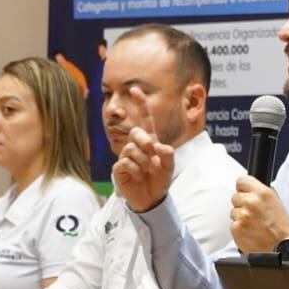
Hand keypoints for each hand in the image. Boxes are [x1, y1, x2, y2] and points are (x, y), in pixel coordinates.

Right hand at [111, 87, 173, 212]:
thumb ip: (168, 155)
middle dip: (145, 141)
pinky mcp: (119, 168)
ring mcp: (126, 156)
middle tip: (152, 154)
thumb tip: (159, 146)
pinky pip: (125, 163)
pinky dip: (135, 171)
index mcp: (150, 141)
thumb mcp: (169, 167)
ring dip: (143, 162)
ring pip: (131, 149)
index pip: (145, 120)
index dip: (140, 105)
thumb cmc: (159, 180)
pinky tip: (137, 177)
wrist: (151, 199)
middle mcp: (136, 146)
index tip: (135, 90)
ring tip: (146, 172)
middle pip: (136, 132)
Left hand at [229, 175, 288, 252]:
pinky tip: (249, 232)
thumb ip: (264, 193)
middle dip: (242, 204)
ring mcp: (242, 216)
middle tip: (252, 213)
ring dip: (240, 217)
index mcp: (263, 193)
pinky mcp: (236, 228)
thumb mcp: (277, 203)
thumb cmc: (281, 227)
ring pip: (233, 211)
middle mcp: (251, 202)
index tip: (245, 193)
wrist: (281, 247)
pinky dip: (239, 229)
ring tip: (253, 224)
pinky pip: (233, 225)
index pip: (241, 181)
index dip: (243, 188)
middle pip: (235, 196)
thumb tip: (254, 188)